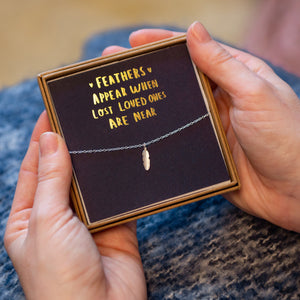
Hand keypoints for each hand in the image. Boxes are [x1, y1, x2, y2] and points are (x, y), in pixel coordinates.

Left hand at [4, 111, 145, 298]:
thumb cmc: (59, 278)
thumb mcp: (47, 222)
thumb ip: (51, 179)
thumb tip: (49, 139)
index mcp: (32, 215)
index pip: (35, 166)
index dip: (42, 138)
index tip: (52, 111)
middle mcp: (59, 215)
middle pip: (66, 171)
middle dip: (72, 146)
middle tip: (83, 117)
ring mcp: (89, 220)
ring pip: (93, 182)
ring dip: (98, 161)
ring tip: (104, 134)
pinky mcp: (116, 225)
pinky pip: (118, 197)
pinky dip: (121, 181)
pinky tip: (125, 162)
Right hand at [129, 22, 299, 231]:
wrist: (294, 191)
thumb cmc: (285, 138)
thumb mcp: (254, 92)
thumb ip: (222, 64)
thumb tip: (194, 30)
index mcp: (235, 76)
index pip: (194, 51)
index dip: (163, 43)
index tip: (134, 41)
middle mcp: (220, 98)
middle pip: (179, 79)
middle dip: (147, 70)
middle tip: (115, 66)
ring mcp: (211, 124)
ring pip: (175, 107)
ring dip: (150, 100)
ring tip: (121, 95)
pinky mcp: (205, 149)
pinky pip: (178, 135)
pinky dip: (159, 130)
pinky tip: (140, 128)